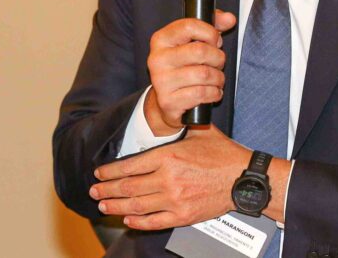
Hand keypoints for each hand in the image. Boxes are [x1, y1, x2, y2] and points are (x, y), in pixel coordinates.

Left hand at [90, 125, 248, 228]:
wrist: (242, 178)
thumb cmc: (222, 154)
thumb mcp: (198, 132)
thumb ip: (178, 128)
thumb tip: (168, 116)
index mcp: (168, 156)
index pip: (130, 166)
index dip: (110, 172)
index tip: (99, 174)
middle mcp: (167, 179)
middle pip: (128, 187)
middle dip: (107, 190)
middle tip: (94, 191)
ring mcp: (174, 200)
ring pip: (136, 205)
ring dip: (116, 206)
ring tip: (104, 205)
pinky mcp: (182, 215)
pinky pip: (154, 221)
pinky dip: (138, 221)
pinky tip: (128, 219)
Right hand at [144, 10, 235, 135]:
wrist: (167, 102)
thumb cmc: (184, 67)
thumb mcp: (194, 42)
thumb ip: (213, 26)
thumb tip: (230, 18)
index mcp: (161, 39)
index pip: (189, 26)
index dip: (210, 33)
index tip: (216, 41)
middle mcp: (157, 59)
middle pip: (200, 51)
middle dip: (218, 58)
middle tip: (219, 63)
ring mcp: (161, 81)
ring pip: (204, 74)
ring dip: (219, 78)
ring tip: (217, 79)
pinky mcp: (169, 101)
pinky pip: (201, 94)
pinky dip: (214, 93)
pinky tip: (213, 92)